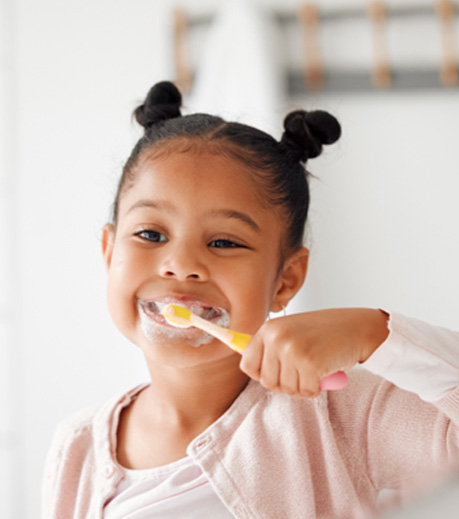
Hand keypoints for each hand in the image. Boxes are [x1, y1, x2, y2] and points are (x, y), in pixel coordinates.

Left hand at [240, 308, 388, 397]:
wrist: (356, 327)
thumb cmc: (323, 333)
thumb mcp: (289, 332)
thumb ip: (269, 348)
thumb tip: (246, 364)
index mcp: (268, 329)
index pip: (247, 365)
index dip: (263, 374)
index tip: (279, 371)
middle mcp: (276, 338)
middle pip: (267, 382)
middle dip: (285, 382)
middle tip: (302, 369)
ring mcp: (292, 350)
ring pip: (286, 389)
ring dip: (302, 385)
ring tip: (314, 366)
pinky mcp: (310, 364)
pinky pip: (306, 392)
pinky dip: (316, 388)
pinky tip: (324, 371)